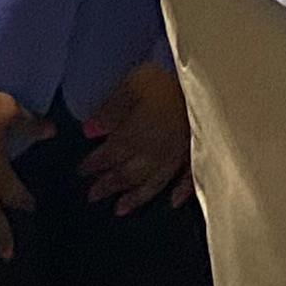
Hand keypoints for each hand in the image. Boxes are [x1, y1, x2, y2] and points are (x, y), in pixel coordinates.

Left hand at [78, 58, 194, 215]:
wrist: (205, 78)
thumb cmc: (165, 76)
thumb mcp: (132, 85)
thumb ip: (111, 110)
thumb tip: (88, 131)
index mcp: (138, 136)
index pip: (112, 155)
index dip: (95, 164)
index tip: (81, 173)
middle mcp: (157, 152)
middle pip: (130, 173)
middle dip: (110, 185)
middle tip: (92, 197)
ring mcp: (180, 155)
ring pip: (155, 183)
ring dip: (137, 197)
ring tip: (121, 209)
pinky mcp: (199, 152)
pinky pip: (190, 179)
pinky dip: (181, 193)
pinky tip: (174, 203)